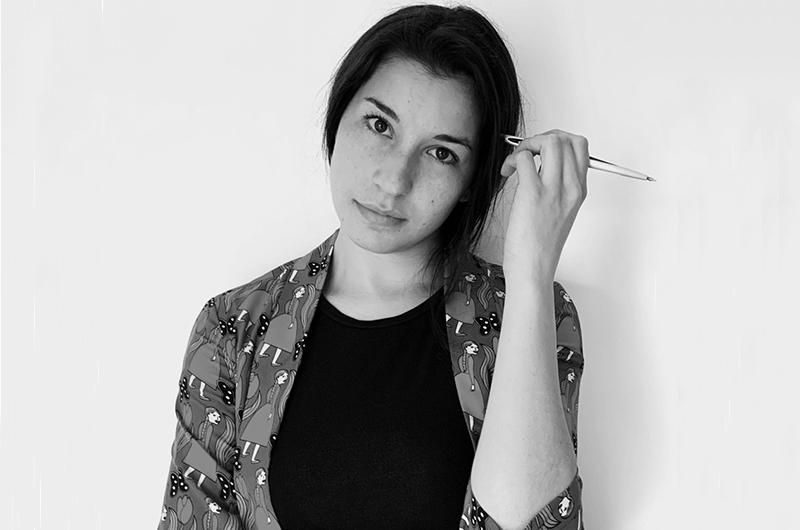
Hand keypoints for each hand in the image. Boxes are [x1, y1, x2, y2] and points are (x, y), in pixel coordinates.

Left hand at [500, 129, 588, 282]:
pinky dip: (512, 159)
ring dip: (528, 144)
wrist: (533, 267)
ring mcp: (554, 190)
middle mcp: (571, 187)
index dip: (558, 140)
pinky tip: (507, 172)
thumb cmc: (539, 244)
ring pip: (550, 142)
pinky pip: (524, 158)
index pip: (580, 147)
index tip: (541, 150)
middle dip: (543, 137)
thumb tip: (539, 164)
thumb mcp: (559, 212)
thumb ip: (557, 187)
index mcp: (579, 191)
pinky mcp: (533, 194)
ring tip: (517, 162)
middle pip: (567, 139)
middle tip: (528, 152)